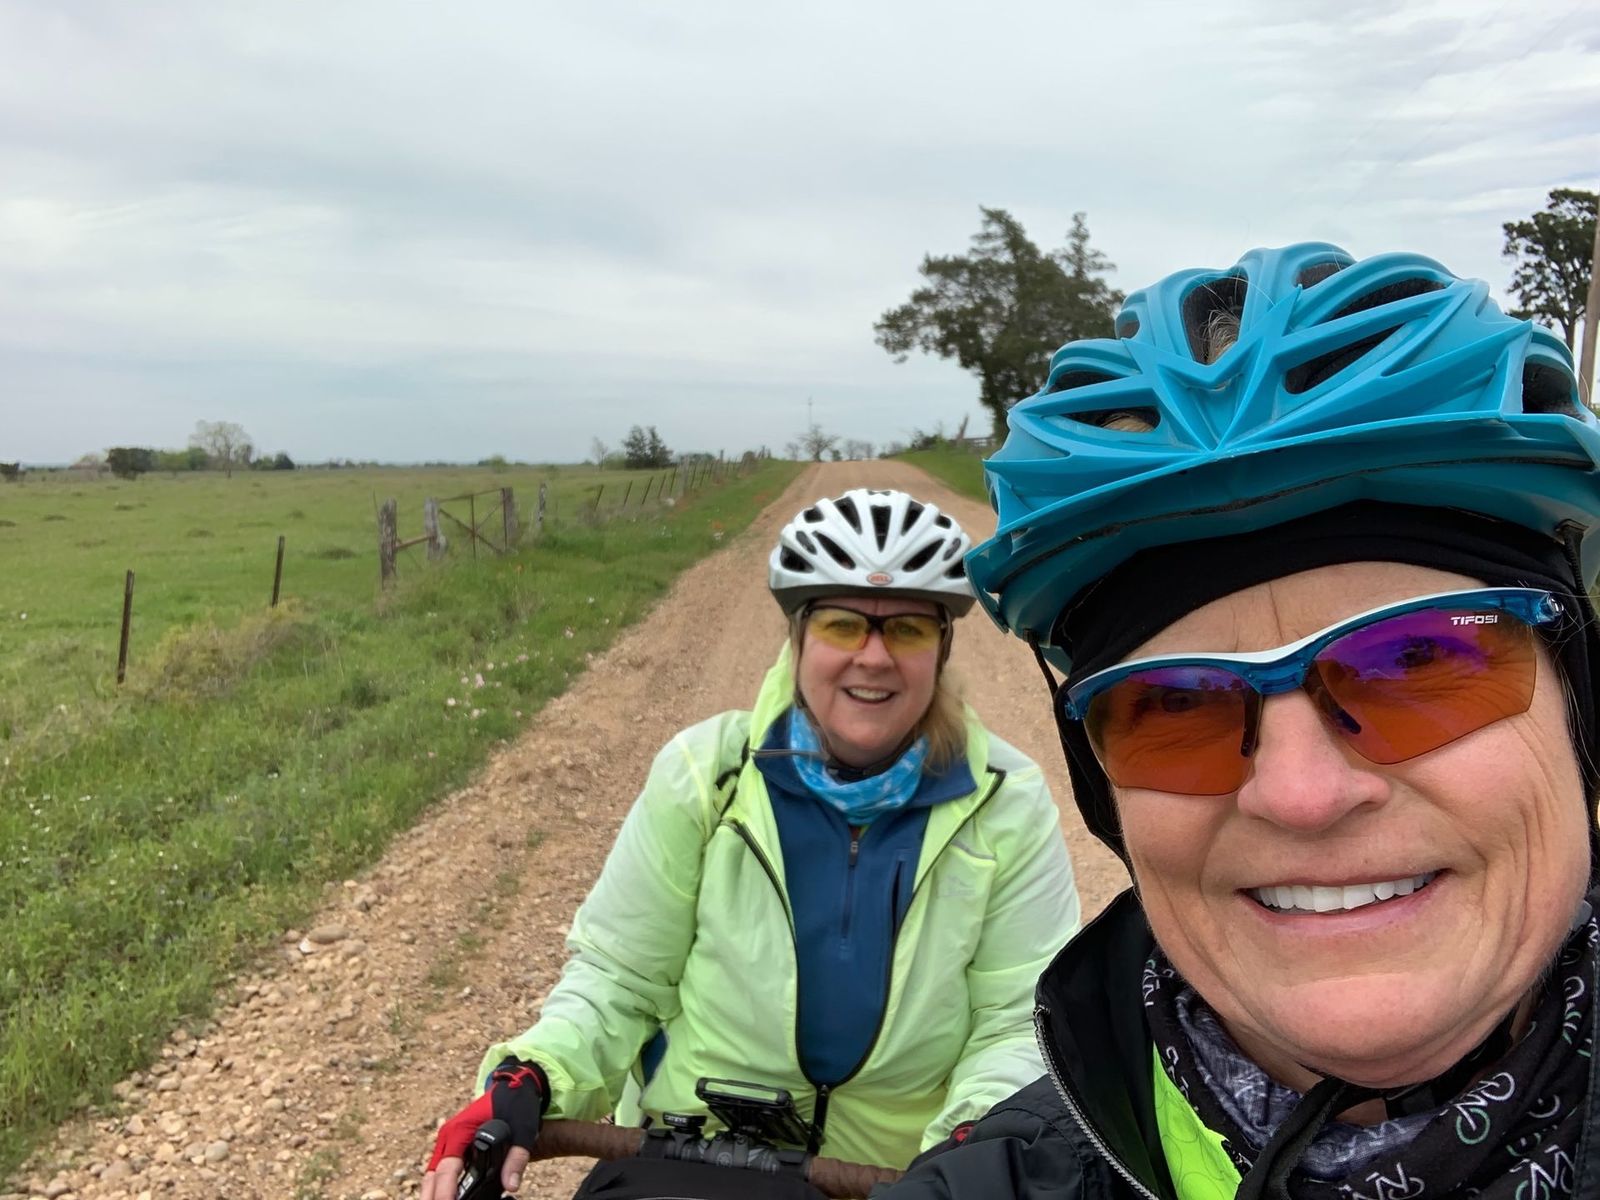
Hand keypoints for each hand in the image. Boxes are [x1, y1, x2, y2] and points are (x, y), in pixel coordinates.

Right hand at [420, 1059, 547, 1198]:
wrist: (514, 1085)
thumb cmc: (516, 1104)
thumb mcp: (523, 1130)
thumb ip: (517, 1158)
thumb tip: (510, 1186)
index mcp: (460, 1131)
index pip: (447, 1171)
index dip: (445, 1193)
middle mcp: (448, 1135)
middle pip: (432, 1176)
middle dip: (434, 1196)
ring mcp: (448, 1139)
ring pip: (432, 1173)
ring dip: (434, 1192)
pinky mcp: (453, 1143)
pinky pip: (440, 1168)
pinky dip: (440, 1184)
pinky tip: (447, 1196)